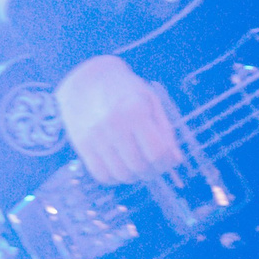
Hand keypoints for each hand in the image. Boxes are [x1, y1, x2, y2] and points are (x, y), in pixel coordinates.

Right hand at [55, 55, 184, 184]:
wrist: (87, 80)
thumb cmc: (125, 90)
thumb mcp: (150, 101)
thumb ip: (165, 130)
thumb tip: (176, 160)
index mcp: (135, 111)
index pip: (157, 152)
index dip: (167, 163)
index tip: (169, 161)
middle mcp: (114, 125)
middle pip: (140, 167)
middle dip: (152, 171)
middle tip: (154, 165)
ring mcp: (96, 137)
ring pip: (121, 175)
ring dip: (134, 176)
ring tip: (137, 165)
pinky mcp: (82, 145)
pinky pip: (101, 175)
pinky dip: (114, 177)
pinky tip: (120, 166)